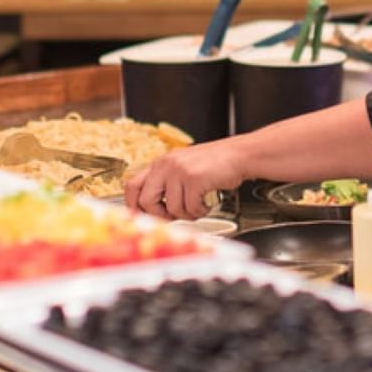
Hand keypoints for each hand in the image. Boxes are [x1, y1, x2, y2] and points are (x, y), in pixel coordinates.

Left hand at [124, 140, 244, 220]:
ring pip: (171, 208)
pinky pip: (190, 208)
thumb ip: (166, 182)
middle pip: (146, 201)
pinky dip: (200, 212)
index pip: (132, 186)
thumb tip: (152, 209)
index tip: (141, 217)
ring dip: (186, 214)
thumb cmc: (213, 164)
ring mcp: (179, 171)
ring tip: (197, 206)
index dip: (133, 206)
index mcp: (160, 163)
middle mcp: (166, 165)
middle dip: (160, 215)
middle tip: (174, 216)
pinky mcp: (194, 179)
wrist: (238, 155)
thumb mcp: (183, 167)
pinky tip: (207, 203)